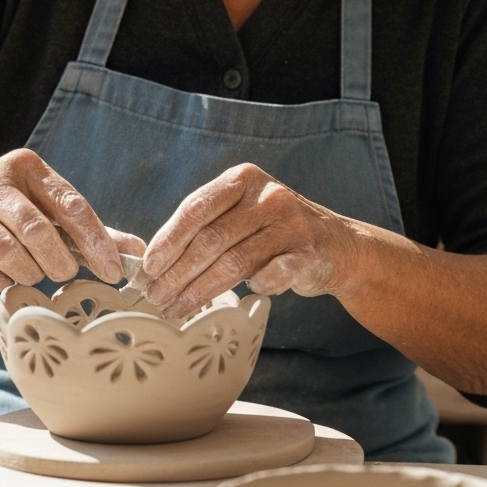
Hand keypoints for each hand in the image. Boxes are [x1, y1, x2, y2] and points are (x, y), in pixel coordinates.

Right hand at [0, 148, 137, 291]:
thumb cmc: (8, 211)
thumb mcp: (46, 207)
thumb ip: (88, 228)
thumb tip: (136, 251)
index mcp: (28, 168)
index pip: (71, 205)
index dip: (96, 241)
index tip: (114, 271)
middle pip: (37, 228)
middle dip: (59, 261)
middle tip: (66, 275)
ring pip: (7, 249)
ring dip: (29, 272)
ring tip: (35, 276)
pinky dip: (1, 281)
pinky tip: (7, 280)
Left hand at [141, 163, 352, 318]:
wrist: (338, 245)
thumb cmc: (273, 230)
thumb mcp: (242, 213)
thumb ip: (208, 225)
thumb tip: (156, 260)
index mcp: (244, 179)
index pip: (197, 208)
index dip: (169, 239)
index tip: (148, 267)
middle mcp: (268, 196)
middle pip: (212, 239)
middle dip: (178, 272)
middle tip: (155, 296)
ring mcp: (291, 224)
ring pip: (235, 262)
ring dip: (200, 290)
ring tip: (176, 308)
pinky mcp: (309, 254)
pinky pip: (271, 277)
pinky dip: (252, 289)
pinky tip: (237, 299)